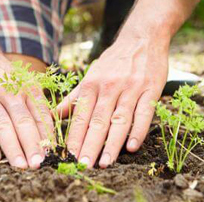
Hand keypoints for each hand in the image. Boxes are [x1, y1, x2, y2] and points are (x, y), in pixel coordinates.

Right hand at [0, 53, 53, 168]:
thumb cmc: (5, 77)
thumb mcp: (24, 84)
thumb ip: (35, 106)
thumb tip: (49, 135)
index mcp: (27, 88)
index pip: (40, 114)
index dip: (47, 135)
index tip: (52, 153)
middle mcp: (10, 92)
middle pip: (23, 121)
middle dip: (32, 144)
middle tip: (38, 164)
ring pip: (3, 124)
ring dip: (13, 147)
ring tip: (20, 165)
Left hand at [57, 36, 168, 167]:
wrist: (142, 38)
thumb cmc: (114, 60)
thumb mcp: (91, 75)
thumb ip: (74, 97)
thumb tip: (52, 115)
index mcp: (92, 84)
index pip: (81, 116)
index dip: (74, 138)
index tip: (68, 158)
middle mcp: (109, 87)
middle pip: (98, 120)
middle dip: (90, 145)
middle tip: (83, 166)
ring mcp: (131, 89)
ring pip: (120, 119)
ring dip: (112, 143)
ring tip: (105, 163)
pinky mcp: (151, 90)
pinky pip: (144, 113)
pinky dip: (138, 130)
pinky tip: (132, 147)